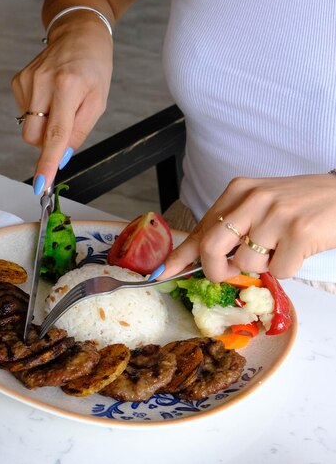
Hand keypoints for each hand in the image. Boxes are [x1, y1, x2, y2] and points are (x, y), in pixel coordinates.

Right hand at [11, 13, 112, 191]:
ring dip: (45, 124)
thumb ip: (80, 131)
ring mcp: (26, 80)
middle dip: (47, 141)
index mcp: (68, 87)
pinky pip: (25, 113)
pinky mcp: (17, 80)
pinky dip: (38, 111)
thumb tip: (61, 157)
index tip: (40, 185)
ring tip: (61, 101)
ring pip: (28, 126)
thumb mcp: (98, 101)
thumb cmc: (93, 68)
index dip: (47, 163)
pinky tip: (50, 94)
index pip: (55, 134)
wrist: (78, 33)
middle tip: (66, 123)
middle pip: (34, 136)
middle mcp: (43, 82)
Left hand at [162, 174, 335, 280]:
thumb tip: (202, 257)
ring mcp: (275, 214)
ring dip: (263, 267)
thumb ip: (233, 224)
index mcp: (239, 190)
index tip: (162, 273)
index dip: (180, 255)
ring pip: (246, 263)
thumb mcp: (261, 204)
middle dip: (215, 271)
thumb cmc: (301, 203)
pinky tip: (298, 249)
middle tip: (229, 274)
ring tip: (281, 247)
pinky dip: (288, 269)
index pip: (201, 228)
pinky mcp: (298, 231)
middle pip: (211, 247)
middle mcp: (253, 199)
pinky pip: (279, 270)